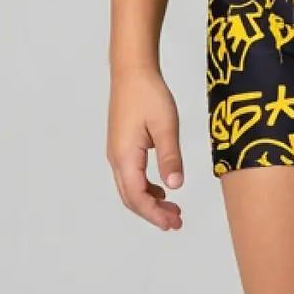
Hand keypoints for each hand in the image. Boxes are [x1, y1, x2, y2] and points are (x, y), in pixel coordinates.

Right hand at [107, 67, 184, 229]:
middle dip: (152, 213)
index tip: (174, 223)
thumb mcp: (166, 125)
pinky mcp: (122, 145)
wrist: (132, 71)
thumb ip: (170, 157)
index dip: (155, 214)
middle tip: (176, 222)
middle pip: (131, 197)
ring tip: (173, 209)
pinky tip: (162, 188)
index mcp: (125, 156)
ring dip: (150, 201)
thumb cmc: (149, 94)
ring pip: (130, 187)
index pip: (137, 197)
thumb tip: (175, 187)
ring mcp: (117, 152)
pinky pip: (131, 175)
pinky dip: (146, 187)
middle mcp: (116, 158)